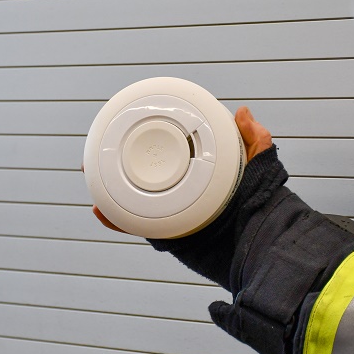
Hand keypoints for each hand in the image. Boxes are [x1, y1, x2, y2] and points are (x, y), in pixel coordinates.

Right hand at [91, 106, 272, 233]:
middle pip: (143, 175)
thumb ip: (254, 138)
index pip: (171, 154)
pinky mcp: (168, 234)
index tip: (128, 128)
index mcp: (200, 176)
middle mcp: (183, 194)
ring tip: (91, 171)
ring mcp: (173, 213)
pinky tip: (101, 210)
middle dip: (116, 162)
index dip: (149, 143)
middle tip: (97, 151)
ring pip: (134, 198)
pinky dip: (116, 220)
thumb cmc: (262, 205)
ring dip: (108, 188)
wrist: (260, 242)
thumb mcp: (259, 163)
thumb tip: (242, 112)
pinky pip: (137, 227)